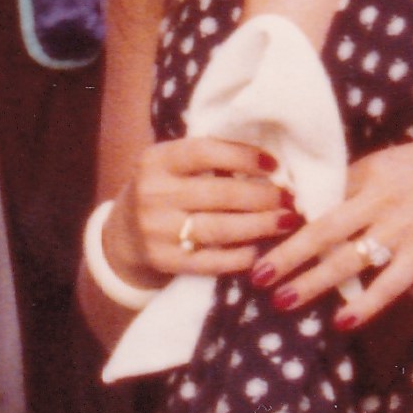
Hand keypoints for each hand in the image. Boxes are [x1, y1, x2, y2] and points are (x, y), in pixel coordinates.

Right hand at [110, 133, 295, 282]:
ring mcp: (157, 230)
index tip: (273, 165)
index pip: (205, 152)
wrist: (123, 236)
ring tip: (286, 222)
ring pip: (221, 228)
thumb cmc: (161, 191)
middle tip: (289, 199)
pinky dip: (241, 255)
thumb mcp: (169, 166)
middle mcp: (153, 193)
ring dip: (261, 226)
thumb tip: (266, 162)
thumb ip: (205, 159)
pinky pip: (213, 260)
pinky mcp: (165, 260)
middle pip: (220, 194)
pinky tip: (260, 249)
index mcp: (156, 160)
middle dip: (263, 197)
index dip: (243, 157)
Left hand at [251, 132, 412, 328]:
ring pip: (348, 260)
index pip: (320, 196)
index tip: (257, 231)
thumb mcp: (397, 161)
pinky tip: (342, 320)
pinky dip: (364, 303)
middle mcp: (381, 197)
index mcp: (370, 170)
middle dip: (286, 254)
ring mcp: (404, 226)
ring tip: (283, 301)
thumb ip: (363, 179)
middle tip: (255, 274)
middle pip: (322, 229)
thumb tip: (324, 198)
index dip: (287, 217)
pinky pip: (389, 283)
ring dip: (312, 282)